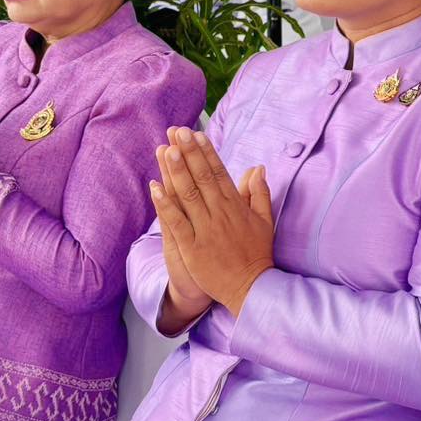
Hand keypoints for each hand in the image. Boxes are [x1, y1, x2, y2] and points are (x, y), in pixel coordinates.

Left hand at [150, 127, 273, 315]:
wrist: (251, 288)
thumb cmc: (257, 254)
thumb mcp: (265, 221)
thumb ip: (259, 193)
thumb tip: (258, 168)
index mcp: (236, 206)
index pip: (220, 173)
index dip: (207, 153)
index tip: (197, 135)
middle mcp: (221, 214)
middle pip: (202, 178)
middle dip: (189, 153)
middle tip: (178, 131)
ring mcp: (206, 231)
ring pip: (188, 196)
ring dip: (177, 172)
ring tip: (166, 150)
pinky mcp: (193, 248)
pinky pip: (177, 223)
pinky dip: (165, 205)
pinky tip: (155, 188)